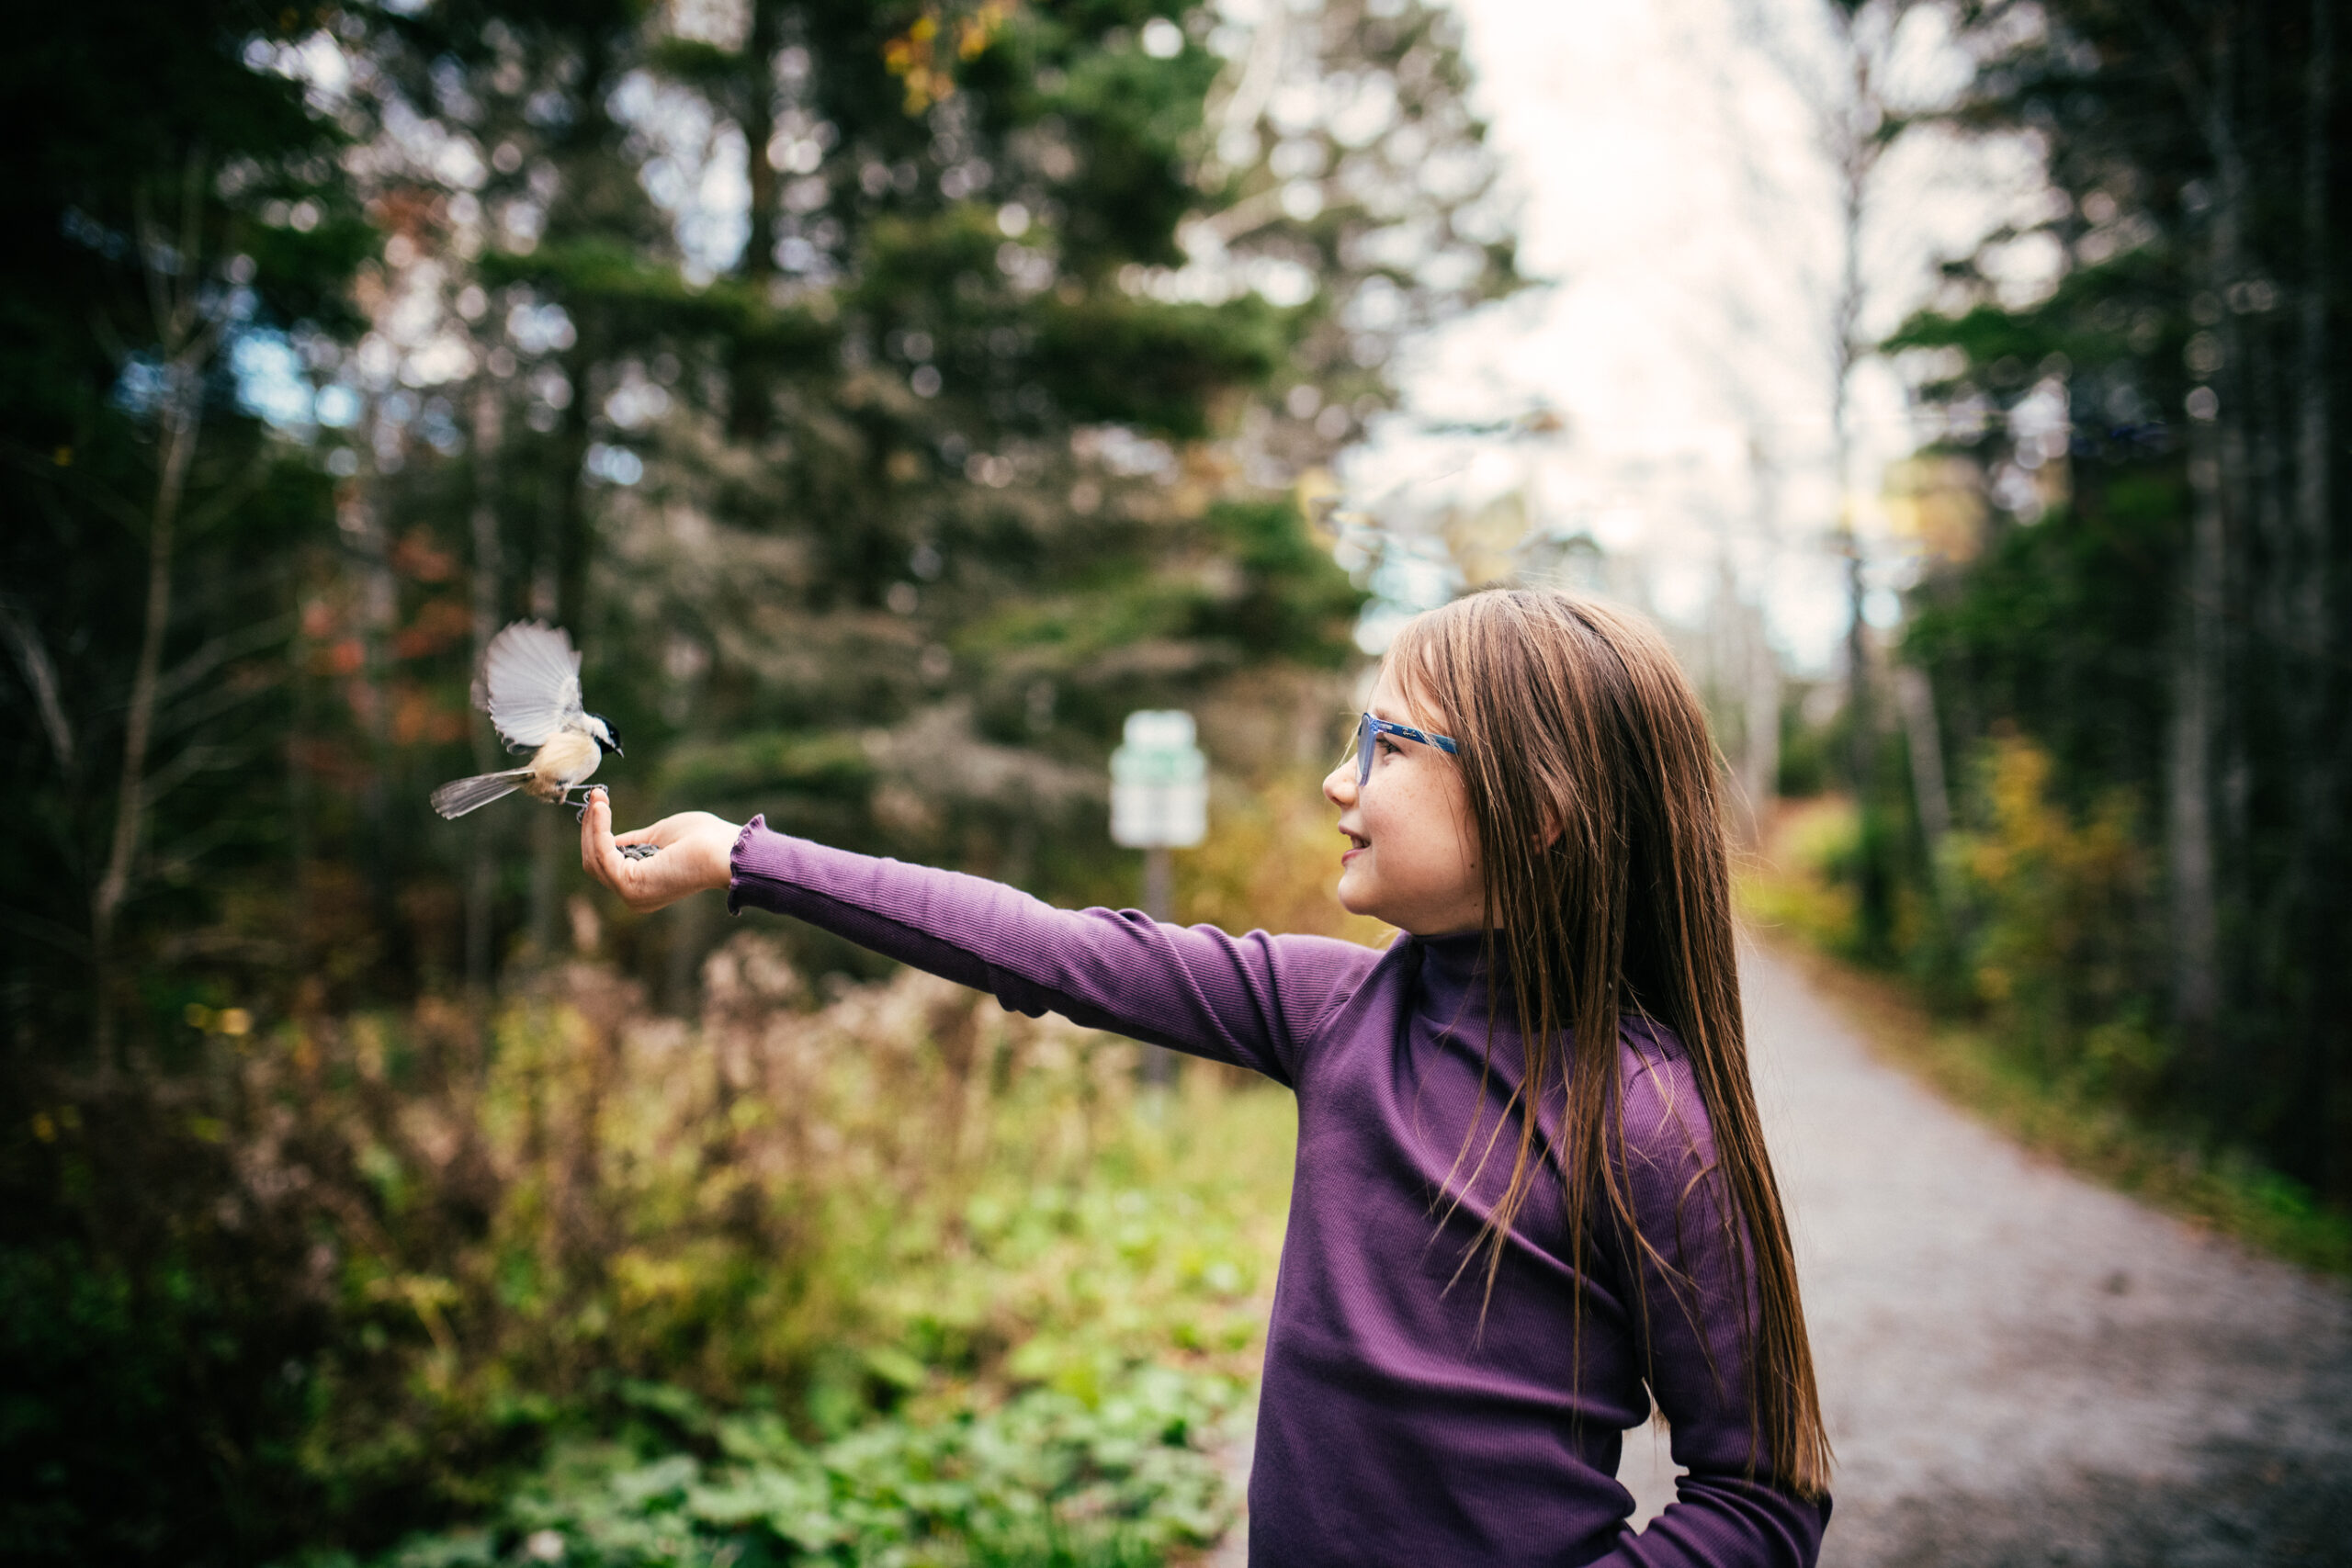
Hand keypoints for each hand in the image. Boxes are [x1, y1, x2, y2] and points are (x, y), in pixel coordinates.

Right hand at [580, 788, 740, 912]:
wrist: (725, 849)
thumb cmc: (704, 840)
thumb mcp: (661, 836)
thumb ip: (635, 840)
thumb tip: (611, 836)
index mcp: (644, 886)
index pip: (607, 864)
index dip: (598, 834)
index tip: (599, 802)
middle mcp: (634, 896)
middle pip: (595, 863)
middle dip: (591, 828)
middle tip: (596, 796)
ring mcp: (631, 894)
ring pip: (594, 858)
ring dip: (592, 825)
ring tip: (599, 798)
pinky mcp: (629, 884)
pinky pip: (603, 854)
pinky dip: (598, 830)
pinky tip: (603, 809)